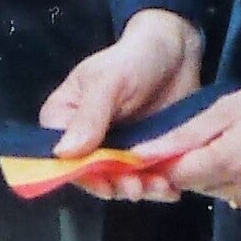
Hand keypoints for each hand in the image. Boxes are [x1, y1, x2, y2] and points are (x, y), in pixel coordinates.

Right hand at [40, 9, 203, 198]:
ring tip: (162, 187)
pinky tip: (172, 188)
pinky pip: (144, 178)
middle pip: (93, 176)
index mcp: (63, 119)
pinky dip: (157, 186)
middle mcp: (83, 140)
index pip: (64, 158)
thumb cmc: (134, 57)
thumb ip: (89, 116)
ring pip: (120, 182)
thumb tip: (64, 153)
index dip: (85, 176)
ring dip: (140, 190)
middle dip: (117, 186)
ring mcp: (114, 150)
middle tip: (141, 188)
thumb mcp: (109, 81)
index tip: (109, 185)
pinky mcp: (141, 155)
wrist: (177, 50)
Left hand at [140, 58, 240, 221]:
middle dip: (202, 164)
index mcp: (232, 161)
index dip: (169, 163)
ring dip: (226, 176)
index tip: (168, 148)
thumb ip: (185, 134)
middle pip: (202, 186)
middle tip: (223, 135)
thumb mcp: (230, 106)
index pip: (179, 177)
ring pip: (226, 196)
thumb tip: (142, 153)